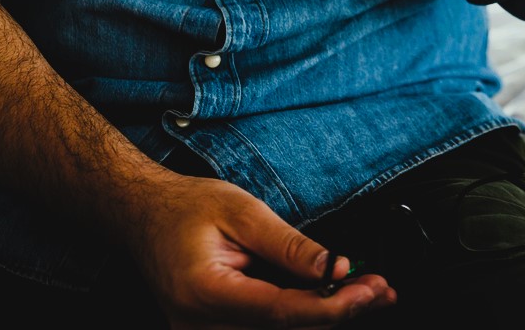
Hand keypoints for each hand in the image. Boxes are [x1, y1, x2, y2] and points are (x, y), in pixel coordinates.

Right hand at [117, 172, 394, 328]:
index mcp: (206, 293)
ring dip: (327, 317)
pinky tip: (337, 299)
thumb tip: (335, 268)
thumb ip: (290, 245)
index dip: (332, 306)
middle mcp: (201, 327)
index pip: (281, 313)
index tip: (368, 289)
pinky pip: (267, 328)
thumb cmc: (186, 208)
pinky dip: (304, 315)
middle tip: (381, 288)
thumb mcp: (243, 212)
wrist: (143, 216)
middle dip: (339, 312)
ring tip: (370, 291)